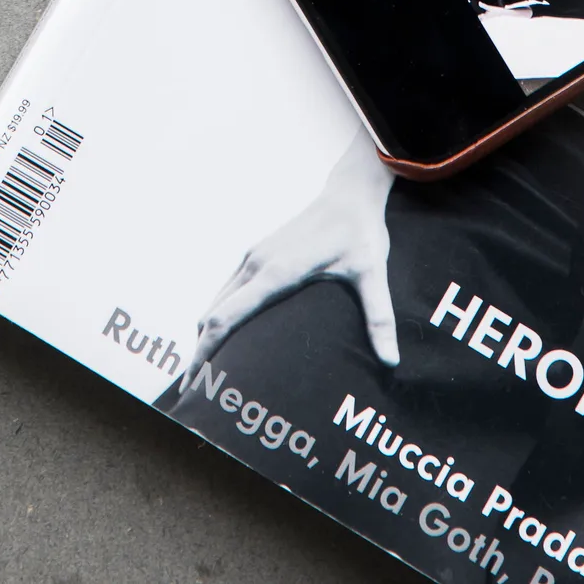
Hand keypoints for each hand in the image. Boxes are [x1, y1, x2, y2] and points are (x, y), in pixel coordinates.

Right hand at [190, 136, 397, 368]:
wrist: (350, 193)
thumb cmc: (360, 232)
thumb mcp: (372, 274)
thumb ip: (378, 318)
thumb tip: (391, 362)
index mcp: (275, 272)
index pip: (227, 316)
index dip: (206, 350)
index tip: (192, 381)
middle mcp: (256, 263)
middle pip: (213, 313)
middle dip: (200, 351)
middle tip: (194, 392)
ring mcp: (254, 256)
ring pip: (217, 300)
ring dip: (207, 332)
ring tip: (207, 371)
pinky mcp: (259, 254)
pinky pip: (228, 290)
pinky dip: (219, 315)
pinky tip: (227, 335)